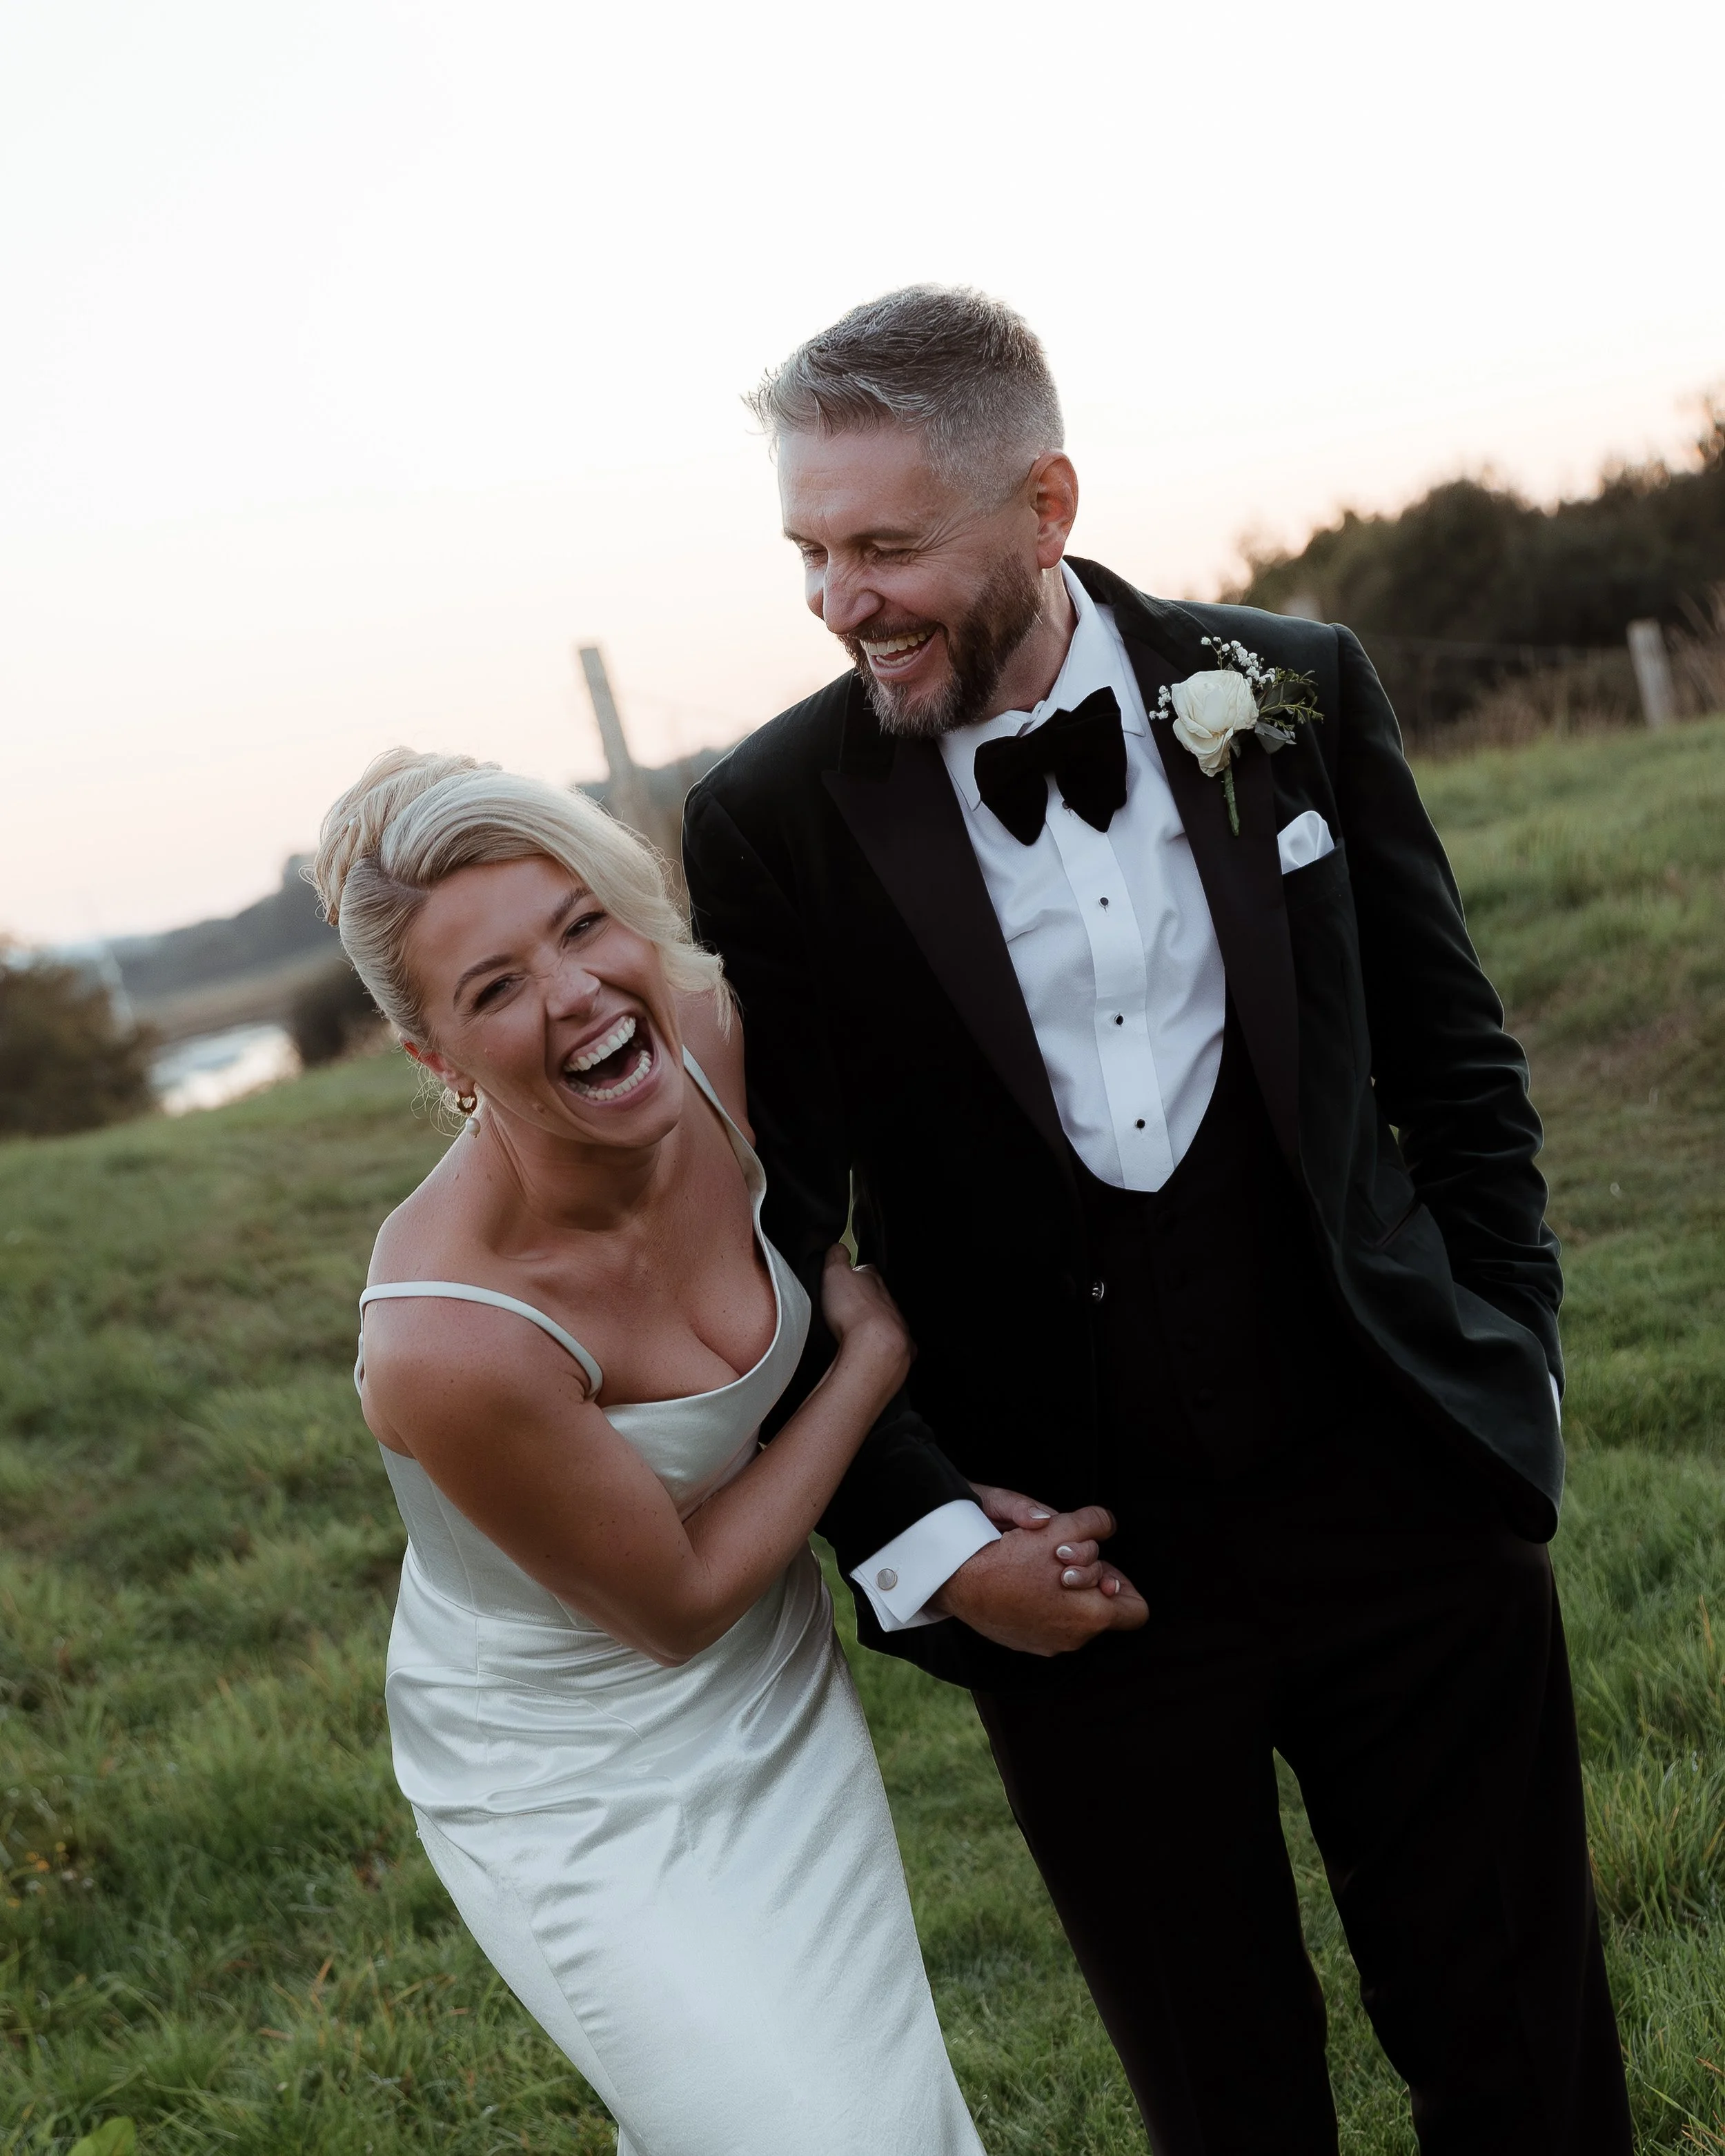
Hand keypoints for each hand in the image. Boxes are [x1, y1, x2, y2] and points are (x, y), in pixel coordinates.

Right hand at [819, 1246, 912, 1383]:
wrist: (874, 1349)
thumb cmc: (855, 1313)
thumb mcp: (836, 1273)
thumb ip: (837, 1256)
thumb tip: (838, 1246)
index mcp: (874, 1282)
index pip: (867, 1270)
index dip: (855, 1272)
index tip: (846, 1277)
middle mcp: (890, 1303)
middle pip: (878, 1297)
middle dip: (866, 1301)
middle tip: (848, 1307)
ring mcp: (897, 1327)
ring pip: (886, 1320)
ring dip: (874, 1324)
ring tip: (856, 1330)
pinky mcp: (898, 1350)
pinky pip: (889, 1345)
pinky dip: (879, 1346)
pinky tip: (866, 1350)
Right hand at [930, 1503, 1147, 1655]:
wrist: (958, 1580)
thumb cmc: (1011, 1556)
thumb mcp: (1061, 1527)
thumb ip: (1095, 1524)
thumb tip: (1107, 1526)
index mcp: (1091, 1617)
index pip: (1136, 1610)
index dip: (1124, 1581)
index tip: (1103, 1563)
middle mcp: (1073, 1639)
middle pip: (1101, 1606)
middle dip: (1089, 1576)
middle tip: (1066, 1554)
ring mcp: (1046, 1643)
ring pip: (1072, 1612)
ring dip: (1066, 1587)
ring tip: (1042, 1562)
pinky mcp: (1023, 1641)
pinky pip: (1047, 1620)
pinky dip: (1044, 1599)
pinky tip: (1025, 1578)